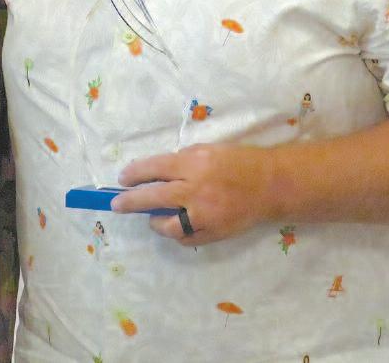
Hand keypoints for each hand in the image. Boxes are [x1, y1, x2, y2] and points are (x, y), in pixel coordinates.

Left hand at [112, 143, 275, 245]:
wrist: (271, 185)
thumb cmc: (238, 161)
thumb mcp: (207, 150)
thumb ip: (182, 160)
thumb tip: (156, 172)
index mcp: (194, 163)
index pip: (154, 168)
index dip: (134, 174)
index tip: (122, 178)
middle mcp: (196, 189)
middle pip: (153, 197)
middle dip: (130, 201)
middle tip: (117, 204)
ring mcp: (205, 215)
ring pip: (167, 225)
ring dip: (155, 221)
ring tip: (152, 217)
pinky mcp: (214, 233)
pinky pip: (186, 239)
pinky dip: (176, 234)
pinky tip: (174, 226)